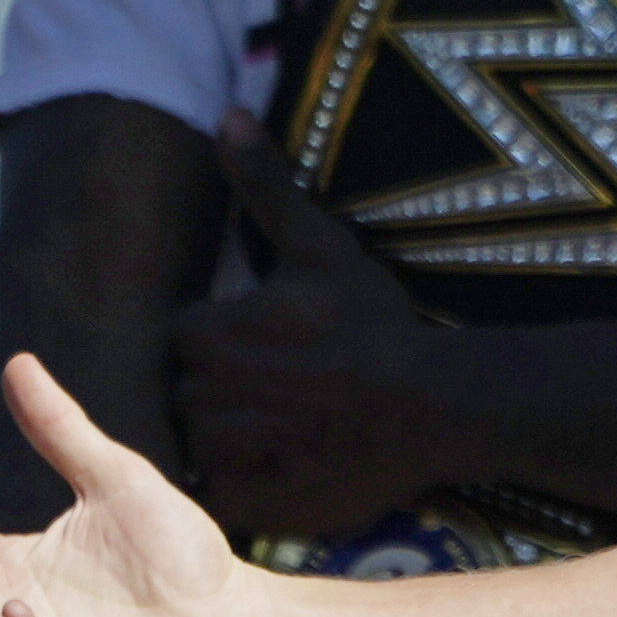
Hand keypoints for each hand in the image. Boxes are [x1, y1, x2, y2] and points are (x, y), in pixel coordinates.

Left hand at [171, 124, 473, 540]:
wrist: (435, 406)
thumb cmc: (376, 323)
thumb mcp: (321, 246)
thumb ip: (264, 185)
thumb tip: (226, 113)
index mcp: (205, 335)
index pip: (182, 339)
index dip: (224, 341)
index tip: (270, 346)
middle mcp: (201, 397)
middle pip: (185, 393)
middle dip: (223, 390)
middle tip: (286, 388)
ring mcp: (224, 456)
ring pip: (199, 445)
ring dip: (230, 438)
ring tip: (287, 427)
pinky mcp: (248, 504)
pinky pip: (215, 495)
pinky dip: (237, 486)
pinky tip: (280, 467)